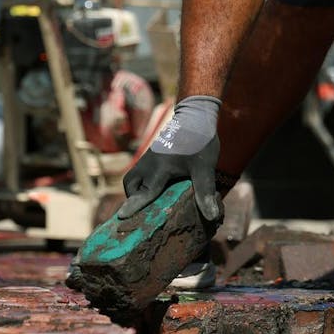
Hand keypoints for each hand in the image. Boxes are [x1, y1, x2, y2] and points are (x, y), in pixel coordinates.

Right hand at [118, 96, 222, 221]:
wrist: (195, 116)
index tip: (121, 217)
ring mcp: (148, 158)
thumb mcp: (205, 168)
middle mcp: (149, 164)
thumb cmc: (200, 142)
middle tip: (144, 212)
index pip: (144, 192)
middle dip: (133, 199)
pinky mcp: (152, 154)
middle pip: (131, 184)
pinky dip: (143, 182)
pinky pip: (141, 171)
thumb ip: (205, 191)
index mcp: (160, 169)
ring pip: (133, 177)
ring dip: (137, 190)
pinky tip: (158, 188)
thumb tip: (212, 216)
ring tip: (150, 202)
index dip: (133, 206)